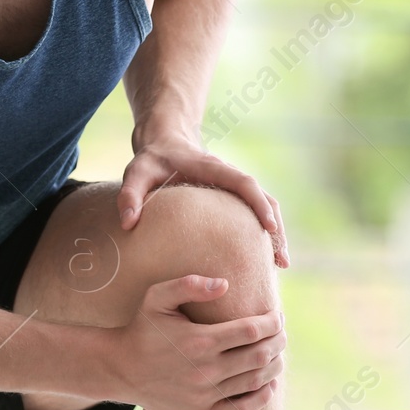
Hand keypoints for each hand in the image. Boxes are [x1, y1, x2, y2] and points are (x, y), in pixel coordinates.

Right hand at [105, 273, 285, 409]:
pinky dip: (262, 397)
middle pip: (260, 355)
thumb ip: (189, 285)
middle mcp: (205, 370)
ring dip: (274, 365)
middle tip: (281, 333)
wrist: (121, 369)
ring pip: (256, 381)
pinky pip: (243, 409)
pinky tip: (268, 384)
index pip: (252, 330)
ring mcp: (205, 395)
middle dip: (278, 342)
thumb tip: (224, 284)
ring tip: (276, 354)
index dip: (272, 322)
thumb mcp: (157, 298)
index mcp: (199, 341)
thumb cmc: (143, 329)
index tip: (277, 316)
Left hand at [118, 137, 289, 267]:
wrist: (165, 143)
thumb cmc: (152, 160)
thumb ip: (130, 195)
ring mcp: (234, 189)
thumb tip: (128, 223)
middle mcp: (230, 178)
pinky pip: (255, 214)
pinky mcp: (233, 200)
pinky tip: (265, 259)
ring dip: (276, 234)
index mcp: (214, 168)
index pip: (244, 184)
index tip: (269, 227)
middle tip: (281, 261)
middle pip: (265, 199)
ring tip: (280, 265)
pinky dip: (265, 233)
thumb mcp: (136, 173)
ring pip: (266, 208)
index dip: (259, 204)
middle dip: (276, 229)